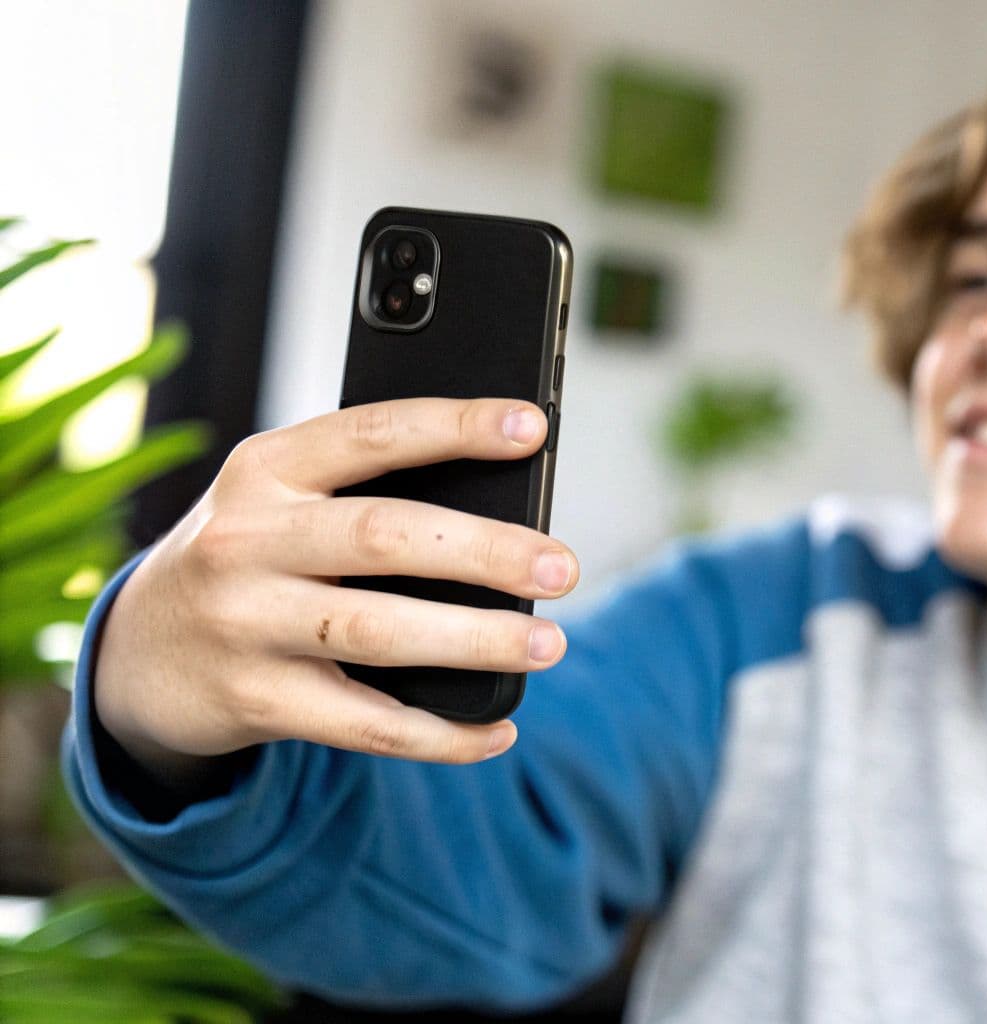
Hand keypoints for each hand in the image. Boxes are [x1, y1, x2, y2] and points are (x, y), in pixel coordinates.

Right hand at [93, 398, 576, 783]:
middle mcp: (247, 539)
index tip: (533, 426)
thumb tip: (507, 515)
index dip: (455, 426)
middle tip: (562, 567)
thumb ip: (365, 494)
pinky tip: (497, 729)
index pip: (373, 433)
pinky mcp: (254, 700)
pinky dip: (442, 734)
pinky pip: (365, 724)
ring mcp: (245, 622)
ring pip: (378, 632)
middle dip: (485, 551)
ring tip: (547, 645)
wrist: (139, 651)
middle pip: (385, 536)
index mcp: (266, 469)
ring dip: (475, 640)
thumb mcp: (282, 501)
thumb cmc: (254, 557)